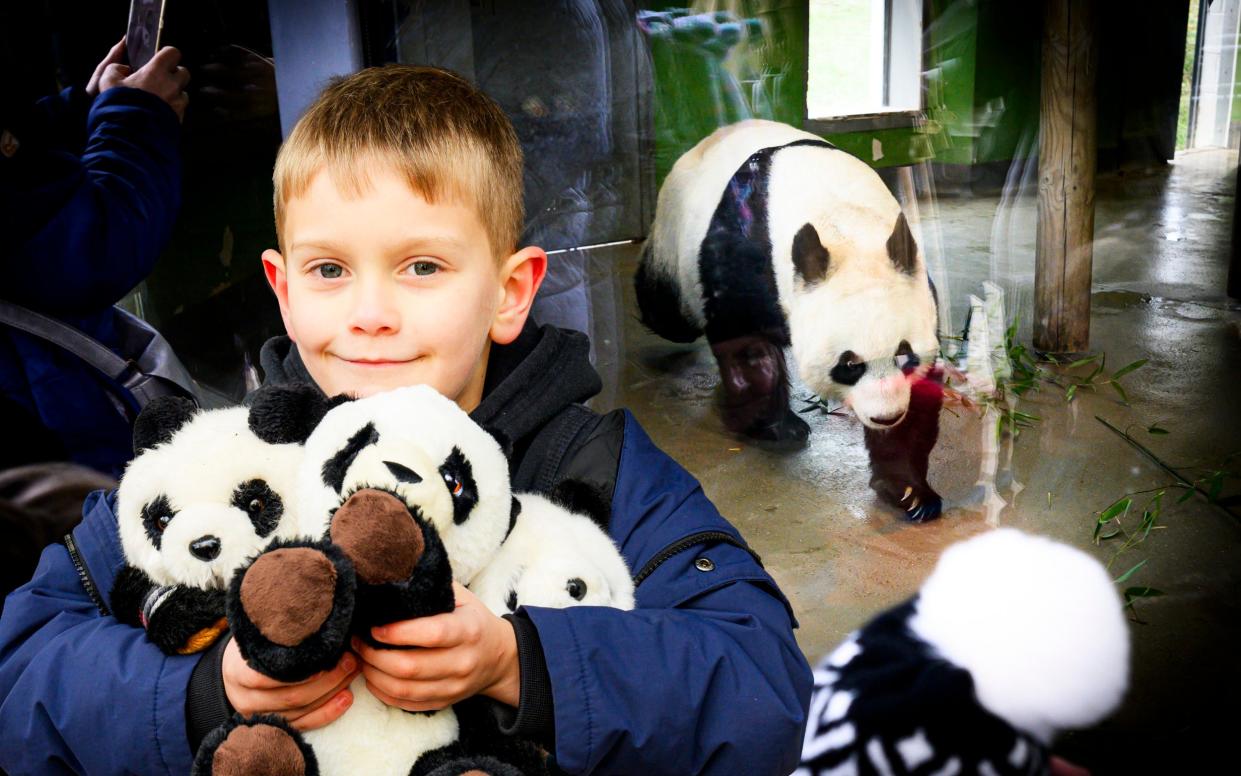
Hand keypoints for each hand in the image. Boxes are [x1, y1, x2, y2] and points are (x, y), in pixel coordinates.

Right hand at [87, 38, 190, 120]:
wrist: (129, 136)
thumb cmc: (118, 106)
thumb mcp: (107, 81)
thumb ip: (116, 68)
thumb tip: (124, 68)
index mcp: (156, 72)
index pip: (173, 53)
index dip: (167, 54)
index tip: (158, 59)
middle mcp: (172, 86)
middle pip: (183, 72)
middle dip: (173, 74)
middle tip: (159, 79)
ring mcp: (178, 104)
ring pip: (183, 93)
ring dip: (174, 93)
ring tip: (157, 99)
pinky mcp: (179, 119)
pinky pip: (180, 109)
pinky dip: (172, 109)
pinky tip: (156, 113)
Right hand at [221, 637, 359, 730]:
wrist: (236, 669)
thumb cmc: (253, 645)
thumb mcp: (257, 634)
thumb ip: (279, 633)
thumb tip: (317, 620)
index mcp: (236, 673)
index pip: (266, 677)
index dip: (298, 671)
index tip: (325, 654)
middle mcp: (246, 699)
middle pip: (291, 696)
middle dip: (326, 679)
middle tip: (350, 660)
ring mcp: (260, 716)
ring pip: (301, 710)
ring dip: (332, 692)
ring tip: (352, 672)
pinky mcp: (276, 724)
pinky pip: (304, 724)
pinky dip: (328, 712)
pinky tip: (346, 698)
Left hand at [352, 582, 520, 711]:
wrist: (499, 657)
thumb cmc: (473, 620)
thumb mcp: (462, 597)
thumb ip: (432, 587)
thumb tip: (394, 572)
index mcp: (468, 630)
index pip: (431, 634)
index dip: (398, 633)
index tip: (374, 627)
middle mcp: (462, 662)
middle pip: (410, 667)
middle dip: (375, 655)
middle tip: (358, 642)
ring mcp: (454, 686)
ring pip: (404, 690)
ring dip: (374, 675)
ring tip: (361, 659)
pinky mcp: (444, 702)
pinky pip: (406, 704)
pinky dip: (383, 693)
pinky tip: (373, 677)